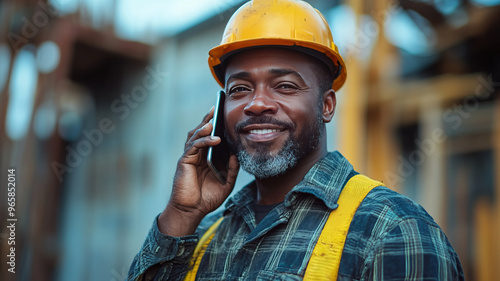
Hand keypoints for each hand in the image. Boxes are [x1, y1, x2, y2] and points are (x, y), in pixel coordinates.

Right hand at [158, 107, 238, 235]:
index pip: (210, 137)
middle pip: (201, 132)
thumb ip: (232, 169)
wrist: (192, 211)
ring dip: (204, 126)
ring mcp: (189, 157)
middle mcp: (196, 154)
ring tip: (213, 119)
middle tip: (216, 107)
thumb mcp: (226, 182)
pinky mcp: (184, 161)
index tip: (224, 114)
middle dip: (208, 119)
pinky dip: (204, 141)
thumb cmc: (207, 197)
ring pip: (195, 136)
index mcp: (206, 157)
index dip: (216, 125)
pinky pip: (194, 147)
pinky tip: (214, 139)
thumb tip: (237, 154)